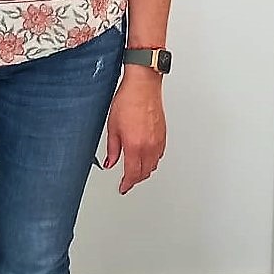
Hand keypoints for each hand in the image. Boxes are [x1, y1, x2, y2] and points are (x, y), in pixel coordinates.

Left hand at [103, 68, 165, 193]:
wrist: (143, 86)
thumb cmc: (128, 100)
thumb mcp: (113, 126)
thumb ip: (112, 148)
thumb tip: (110, 162)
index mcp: (135, 146)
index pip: (132, 174)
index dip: (126, 184)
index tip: (122, 187)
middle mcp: (149, 145)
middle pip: (144, 173)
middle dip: (135, 179)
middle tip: (127, 180)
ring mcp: (158, 141)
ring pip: (153, 165)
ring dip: (144, 171)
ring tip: (135, 170)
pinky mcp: (163, 135)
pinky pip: (159, 155)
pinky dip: (152, 160)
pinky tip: (146, 157)